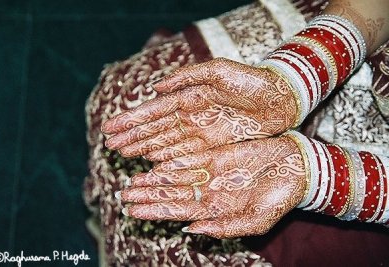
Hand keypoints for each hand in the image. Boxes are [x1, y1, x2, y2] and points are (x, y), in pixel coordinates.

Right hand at [102, 58, 297, 160]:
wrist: (280, 98)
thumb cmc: (250, 81)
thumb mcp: (219, 71)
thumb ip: (188, 76)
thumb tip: (156, 88)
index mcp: (188, 96)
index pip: (154, 111)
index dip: (132, 120)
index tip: (109, 128)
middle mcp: (190, 116)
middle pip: (156, 129)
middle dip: (133, 136)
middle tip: (109, 145)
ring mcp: (200, 132)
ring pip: (166, 143)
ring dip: (145, 149)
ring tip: (124, 154)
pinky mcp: (213, 146)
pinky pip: (185, 155)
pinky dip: (167, 159)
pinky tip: (152, 163)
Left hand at [117, 135, 305, 237]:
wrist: (296, 171)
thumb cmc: (279, 200)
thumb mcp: (256, 221)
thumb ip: (224, 228)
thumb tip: (191, 230)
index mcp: (215, 209)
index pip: (178, 211)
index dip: (155, 211)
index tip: (133, 211)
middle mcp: (209, 191)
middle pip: (172, 193)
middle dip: (148, 195)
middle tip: (125, 194)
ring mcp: (212, 172)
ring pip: (176, 175)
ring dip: (155, 178)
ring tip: (134, 180)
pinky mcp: (218, 154)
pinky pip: (191, 157)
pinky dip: (174, 160)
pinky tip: (157, 162)